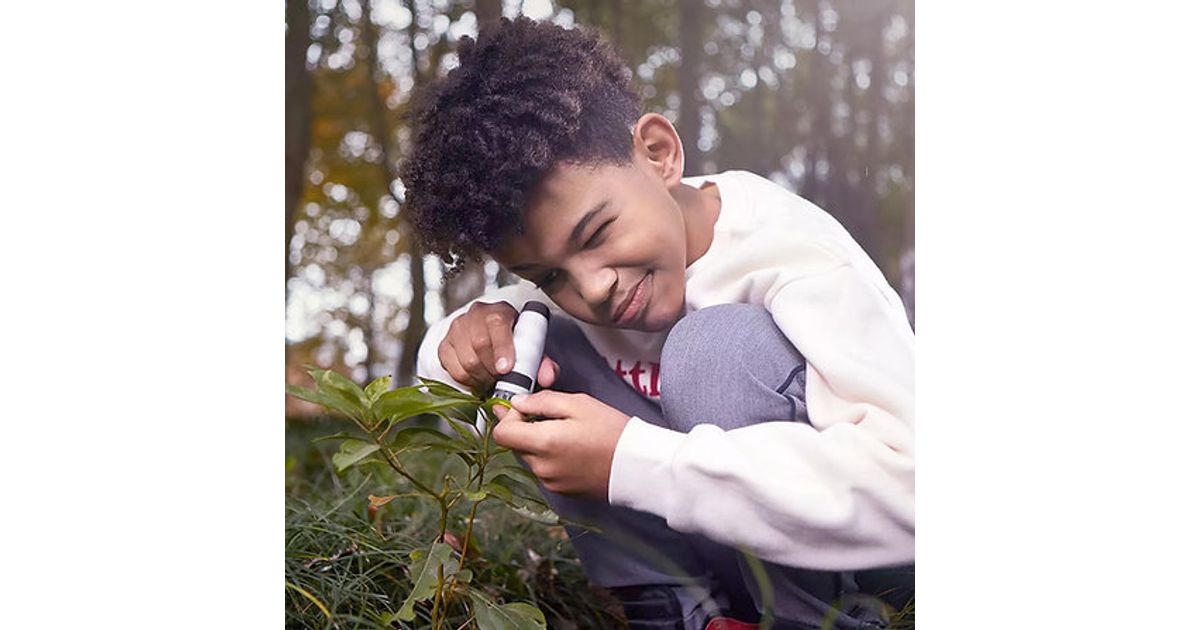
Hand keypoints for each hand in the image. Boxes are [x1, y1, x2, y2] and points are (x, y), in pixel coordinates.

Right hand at [438, 301, 559, 393]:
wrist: (492, 338)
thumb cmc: (514, 344)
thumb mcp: (532, 350)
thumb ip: (543, 363)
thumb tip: (547, 377)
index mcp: (499, 311)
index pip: (497, 324)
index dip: (502, 348)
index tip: (506, 369)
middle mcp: (475, 314)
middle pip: (479, 345)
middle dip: (492, 369)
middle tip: (501, 378)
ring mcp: (457, 328)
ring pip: (466, 360)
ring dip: (481, 377)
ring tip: (491, 378)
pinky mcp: (444, 345)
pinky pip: (452, 369)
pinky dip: (466, 379)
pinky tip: (477, 377)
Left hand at [491, 391, 631, 499]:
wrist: (637, 466)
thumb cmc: (612, 432)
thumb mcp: (578, 404)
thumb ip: (542, 401)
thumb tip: (518, 403)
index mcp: (543, 443)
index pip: (501, 433)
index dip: (509, 417)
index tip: (526, 409)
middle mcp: (542, 467)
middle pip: (516, 445)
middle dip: (527, 429)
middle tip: (552, 417)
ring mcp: (550, 482)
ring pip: (531, 457)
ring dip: (540, 444)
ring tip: (569, 434)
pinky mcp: (561, 491)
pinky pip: (545, 470)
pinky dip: (552, 458)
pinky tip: (574, 450)